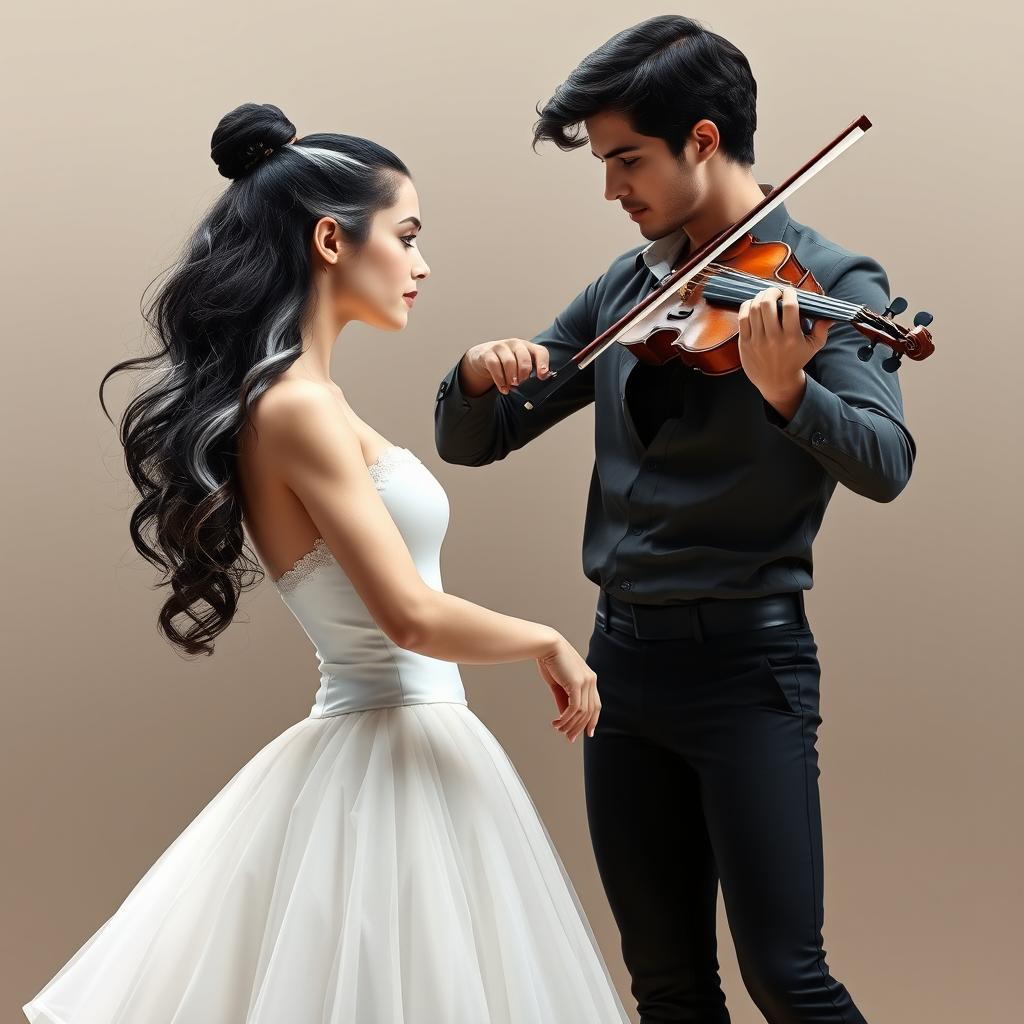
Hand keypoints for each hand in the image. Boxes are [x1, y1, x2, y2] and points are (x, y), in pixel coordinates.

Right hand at [462, 339, 551, 395]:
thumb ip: (531, 372)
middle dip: (524, 372)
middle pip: (524, 356)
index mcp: (528, 347)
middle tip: (522, 383)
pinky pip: (494, 365)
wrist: (484, 356)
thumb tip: (541, 383)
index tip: (542, 376)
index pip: (540, 351)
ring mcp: (501, 347)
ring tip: (512, 386)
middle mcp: (516, 344)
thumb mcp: (520, 364)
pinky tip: (503, 388)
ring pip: (509, 361)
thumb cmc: (507, 363)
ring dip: (512, 377)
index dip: (543, 363)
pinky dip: (499, 379)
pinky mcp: (488, 353)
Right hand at [535, 636, 600, 742]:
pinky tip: (557, 722)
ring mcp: (586, 681)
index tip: (588, 733)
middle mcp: (591, 680)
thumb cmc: (551, 661)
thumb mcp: (558, 684)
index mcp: (589, 679)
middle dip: (579, 727)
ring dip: (570, 724)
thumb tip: (565, 717)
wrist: (547, 645)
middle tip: (569, 737)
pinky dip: (566, 718)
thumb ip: (564, 700)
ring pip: (582, 712)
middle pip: (590, 711)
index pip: (595, 705)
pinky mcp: (577, 683)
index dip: (592, 720)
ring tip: (559, 729)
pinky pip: (574, 708)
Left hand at [737, 286, 831, 404]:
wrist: (776, 382)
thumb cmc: (795, 361)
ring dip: (759, 297)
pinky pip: (743, 319)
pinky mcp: (745, 344)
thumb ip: (822, 330)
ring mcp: (757, 341)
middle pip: (768, 304)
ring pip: (754, 309)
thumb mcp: (813, 347)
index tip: (789, 291)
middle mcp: (773, 338)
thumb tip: (830, 316)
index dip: (789, 293)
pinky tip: (752, 304)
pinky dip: (747, 307)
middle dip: (772, 291)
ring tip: (765, 297)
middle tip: (775, 292)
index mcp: (792, 337)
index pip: (790, 307)